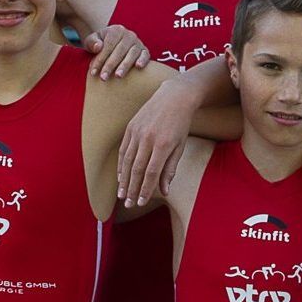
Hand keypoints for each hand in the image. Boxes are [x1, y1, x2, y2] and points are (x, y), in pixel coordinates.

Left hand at [83, 24, 149, 79]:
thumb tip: (98, 47)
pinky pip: (145, 55)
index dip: (100, 59)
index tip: (93, 72)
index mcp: (116, 30)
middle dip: (110, 65)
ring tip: (118, 76)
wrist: (112, 46)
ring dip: (125, 65)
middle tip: (103, 78)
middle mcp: (129, 34)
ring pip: (132, 53)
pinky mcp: (145, 51)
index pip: (108, 45)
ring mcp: (138, 42)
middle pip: (119, 50)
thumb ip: (91, 42)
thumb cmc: (99, 45)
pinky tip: (138, 67)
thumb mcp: (91, 41)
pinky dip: (143, 60)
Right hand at [117, 81, 195, 205]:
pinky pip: (123, 150)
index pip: (151, 173)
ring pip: (127, 161)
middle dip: (132, 189)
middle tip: (129, 204)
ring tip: (122, 195)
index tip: (141, 203)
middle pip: (136, 170)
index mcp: (163, 145)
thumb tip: (164, 191)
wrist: (174, 97)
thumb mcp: (180, 147)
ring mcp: (137, 132)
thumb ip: (170, 169)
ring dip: (124, 181)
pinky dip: (121, 165)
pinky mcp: (130, 127)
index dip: (145, 189)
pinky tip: (120, 177)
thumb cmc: (180, 125)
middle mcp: (148, 139)